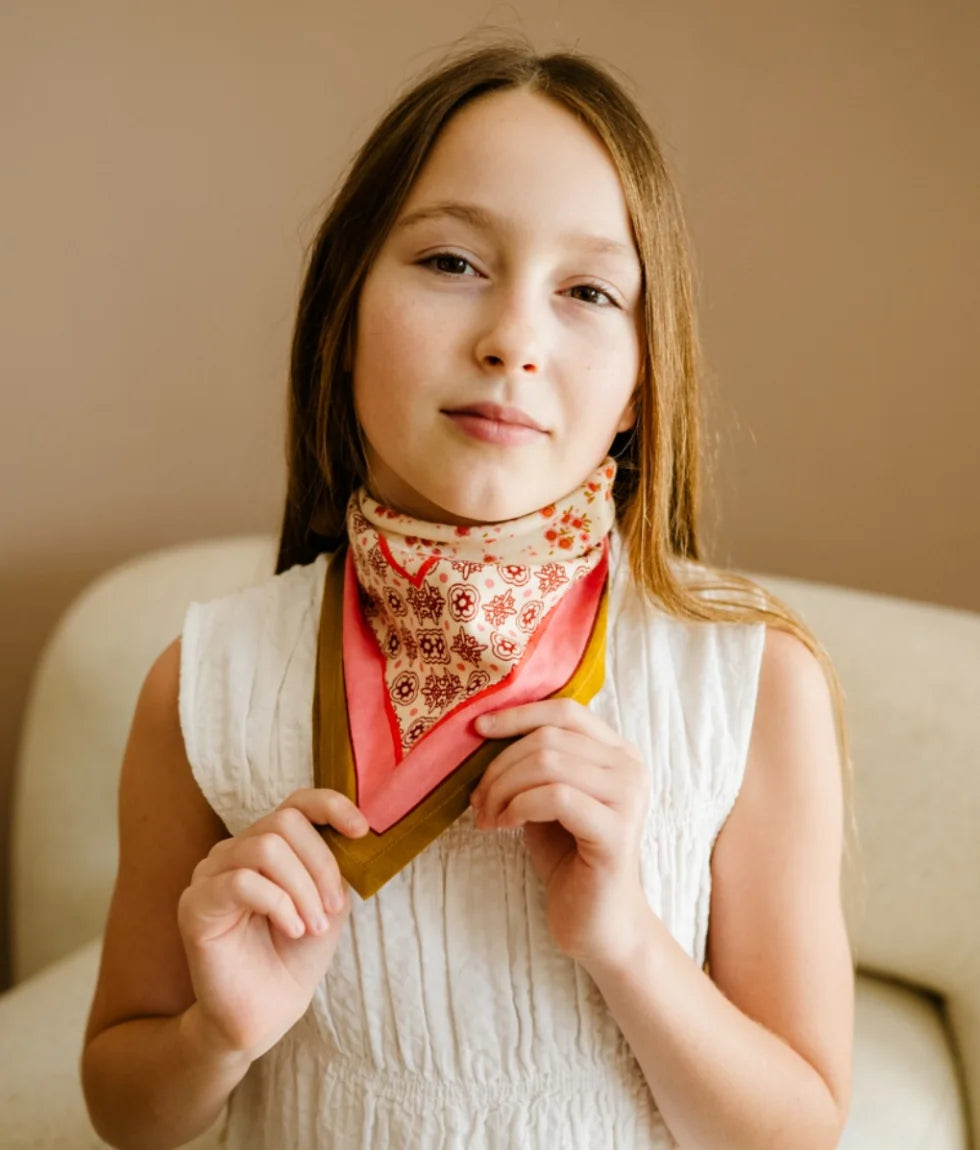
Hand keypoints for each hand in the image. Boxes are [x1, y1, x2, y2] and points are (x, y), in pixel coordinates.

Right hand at [177, 788, 367, 1062]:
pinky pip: (242, 882)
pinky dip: (278, 904)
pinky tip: (291, 929)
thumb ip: (334, 864)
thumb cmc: (296, 956)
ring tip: (312, 925)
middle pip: (284, 822)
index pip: (296, 802)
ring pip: (265, 848)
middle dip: (320, 864)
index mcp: (267, 844)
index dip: (331, 806)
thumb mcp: (328, 901)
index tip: (361, 830)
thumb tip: (352, 832)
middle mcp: (235, 850)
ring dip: (302, 888)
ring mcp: (210, 874)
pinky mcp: (195, 904)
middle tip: (332, 908)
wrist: (266, 1013)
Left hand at [471, 699, 650, 969]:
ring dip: (503, 788)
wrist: (596, 923)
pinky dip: (518, 807)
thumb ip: (532, 763)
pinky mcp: (616, 831)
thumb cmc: (568, 858)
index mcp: (618, 752)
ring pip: (548, 763)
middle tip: (478, 799)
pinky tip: (504, 826)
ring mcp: (629, 798)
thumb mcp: (545, 797)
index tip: (477, 729)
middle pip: (549, 737)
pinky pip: (554, 797)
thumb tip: (484, 733)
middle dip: (501, 765)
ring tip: (488, 816)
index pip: (566, 710)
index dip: (518, 714)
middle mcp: (631, 768)